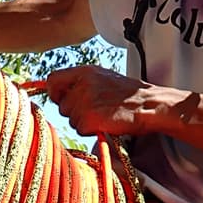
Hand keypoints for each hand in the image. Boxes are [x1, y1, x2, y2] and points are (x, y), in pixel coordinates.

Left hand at [45, 64, 184, 136]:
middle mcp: (82, 84)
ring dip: (83, 122)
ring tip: (103, 116)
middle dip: (74, 112)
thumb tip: (56, 92)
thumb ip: (81, 82)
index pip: (53, 80)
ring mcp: (85, 101)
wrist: (149, 104)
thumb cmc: (129, 95)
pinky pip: (80, 130)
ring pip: (71, 120)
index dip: (55, 92)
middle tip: (95, 110)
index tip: (63, 99)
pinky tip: (106, 123)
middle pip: (61, 105)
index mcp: (85, 71)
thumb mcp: (103, 78)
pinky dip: (91, 130)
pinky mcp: (90, 118)